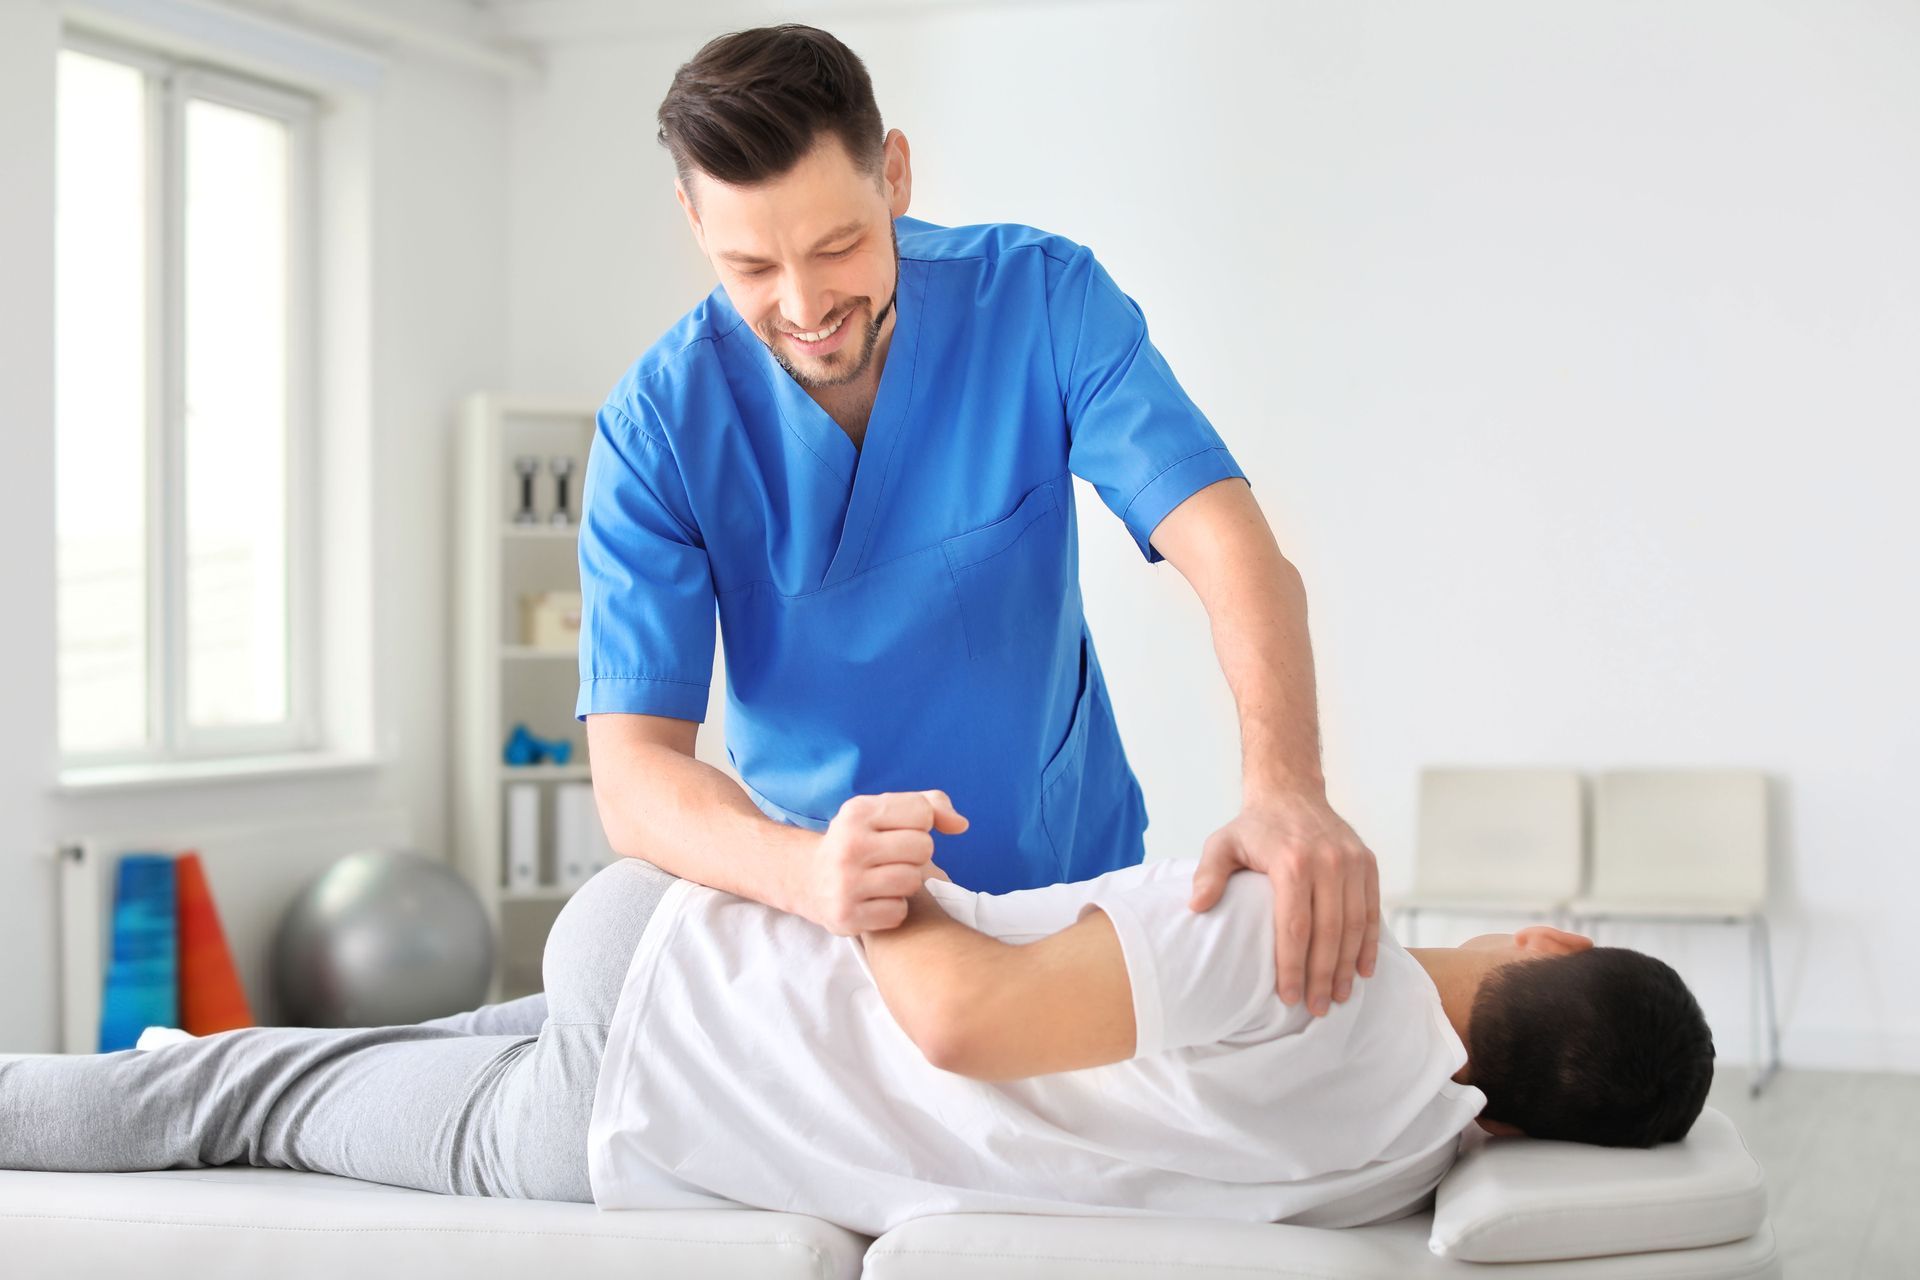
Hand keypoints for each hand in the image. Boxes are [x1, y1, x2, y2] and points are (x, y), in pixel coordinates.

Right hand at [791, 790, 968, 934]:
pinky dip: (893, 909)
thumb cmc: (861, 840)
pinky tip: (875, 900)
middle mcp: (849, 845)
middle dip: (916, 855)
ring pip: (913, 881)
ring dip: (906, 883)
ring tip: (885, 879)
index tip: (899, 832)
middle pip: (923, 847)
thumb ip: (931, 805)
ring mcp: (845, 882)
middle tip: (893, 859)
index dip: (920, 824)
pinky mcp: (846, 915)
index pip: (922, 812)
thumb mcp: (885, 811)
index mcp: (857, 812)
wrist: (810, 878)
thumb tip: (961, 825)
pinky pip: (898, 912)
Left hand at [1187, 793, 1379, 1015]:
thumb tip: (1195, 907)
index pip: (1294, 927)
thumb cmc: (1253, 827)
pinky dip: (1369, 943)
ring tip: (1338, 997)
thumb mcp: (1222, 844)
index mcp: (1291, 861)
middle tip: (1317, 1009)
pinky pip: (1372, 910)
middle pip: (1328, 932)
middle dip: (1322, 976)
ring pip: (1354, 925)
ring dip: (1348, 966)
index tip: (1288, 997)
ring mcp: (1351, 862)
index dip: (1293, 967)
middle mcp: (1327, 862)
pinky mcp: (1367, 863)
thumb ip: (1208, 875)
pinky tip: (1363, 970)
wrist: (1291, 792)